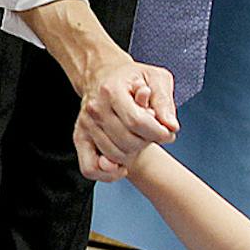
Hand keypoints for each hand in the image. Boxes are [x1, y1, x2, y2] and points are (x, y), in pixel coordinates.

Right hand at [74, 56, 177, 179]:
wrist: (102, 75)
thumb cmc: (132, 78)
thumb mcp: (157, 78)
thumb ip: (165, 102)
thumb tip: (170, 126)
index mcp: (111, 90)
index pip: (137, 122)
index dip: (158, 133)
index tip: (167, 133)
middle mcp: (95, 109)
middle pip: (127, 142)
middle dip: (147, 142)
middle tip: (151, 132)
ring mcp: (85, 125)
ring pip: (113, 156)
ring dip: (132, 154)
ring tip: (137, 139)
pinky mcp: (79, 138)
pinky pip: (89, 168)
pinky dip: (107, 174)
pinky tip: (121, 165)